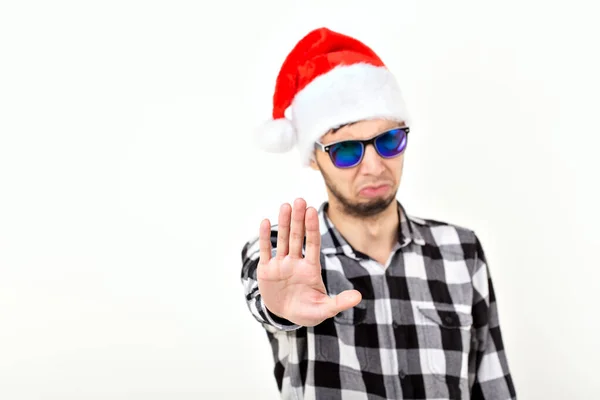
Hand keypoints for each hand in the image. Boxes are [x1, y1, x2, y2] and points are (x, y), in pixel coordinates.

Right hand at [257, 198, 361, 326]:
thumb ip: (339, 302)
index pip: (313, 244)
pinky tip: (265, 222)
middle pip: (297, 237)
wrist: (286, 317)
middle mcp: (296, 263)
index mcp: (310, 269)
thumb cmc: (308, 311)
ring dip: (283, 223)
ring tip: (285, 206)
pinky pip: (265, 251)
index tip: (312, 211)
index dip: (312, 228)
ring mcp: (281, 265)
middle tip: (300, 200)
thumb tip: (358, 296)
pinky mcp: (266, 270)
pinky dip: (265, 238)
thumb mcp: (324, 309)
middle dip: (298, 219)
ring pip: (282, 240)